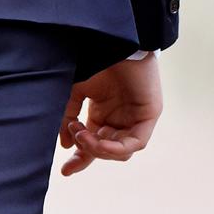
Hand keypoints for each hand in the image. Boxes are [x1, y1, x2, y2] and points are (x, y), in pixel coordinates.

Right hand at [59, 53, 163, 175]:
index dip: (80, 159)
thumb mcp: (74, 91)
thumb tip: (66, 144)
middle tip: (74, 140)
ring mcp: (135, 118)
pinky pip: (135, 143)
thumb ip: (68, 117)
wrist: (113, 41)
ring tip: (83, 134)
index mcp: (102, 114)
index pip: (93, 145)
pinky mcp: (149, 115)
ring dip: (99, 149)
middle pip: (105, 151)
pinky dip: (116, 148)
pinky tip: (100, 142)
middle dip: (87, 151)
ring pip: (120, 151)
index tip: (65, 171)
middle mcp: (119, 119)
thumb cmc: (95, 61)